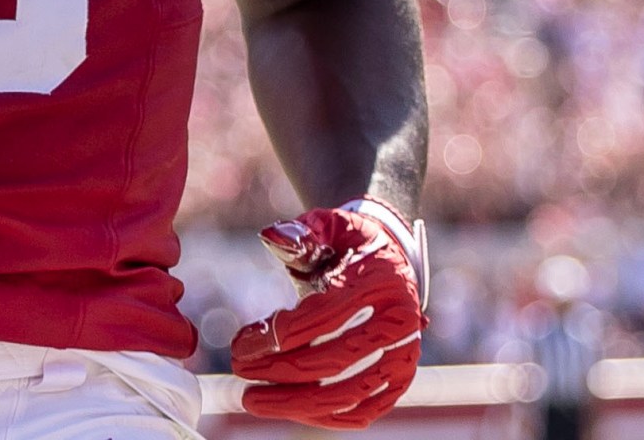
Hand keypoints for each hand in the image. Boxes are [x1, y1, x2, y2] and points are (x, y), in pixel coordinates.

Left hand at [232, 198, 425, 429]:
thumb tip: (271, 236)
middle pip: (333, 362)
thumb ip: (299, 233)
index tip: (239, 345)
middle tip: (239, 370)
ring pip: (347, 396)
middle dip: (278, 371)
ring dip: (294, 404)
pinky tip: (288, 407)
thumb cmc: (349, 245)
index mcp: (381, 283)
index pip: (323, 318)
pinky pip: (362, 412)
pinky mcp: (400, 381)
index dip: (276, 336)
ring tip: (253, 399)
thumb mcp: (327, 226)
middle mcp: (401, 324)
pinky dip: (322, 417)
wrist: (391, 261)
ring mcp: (404, 357)